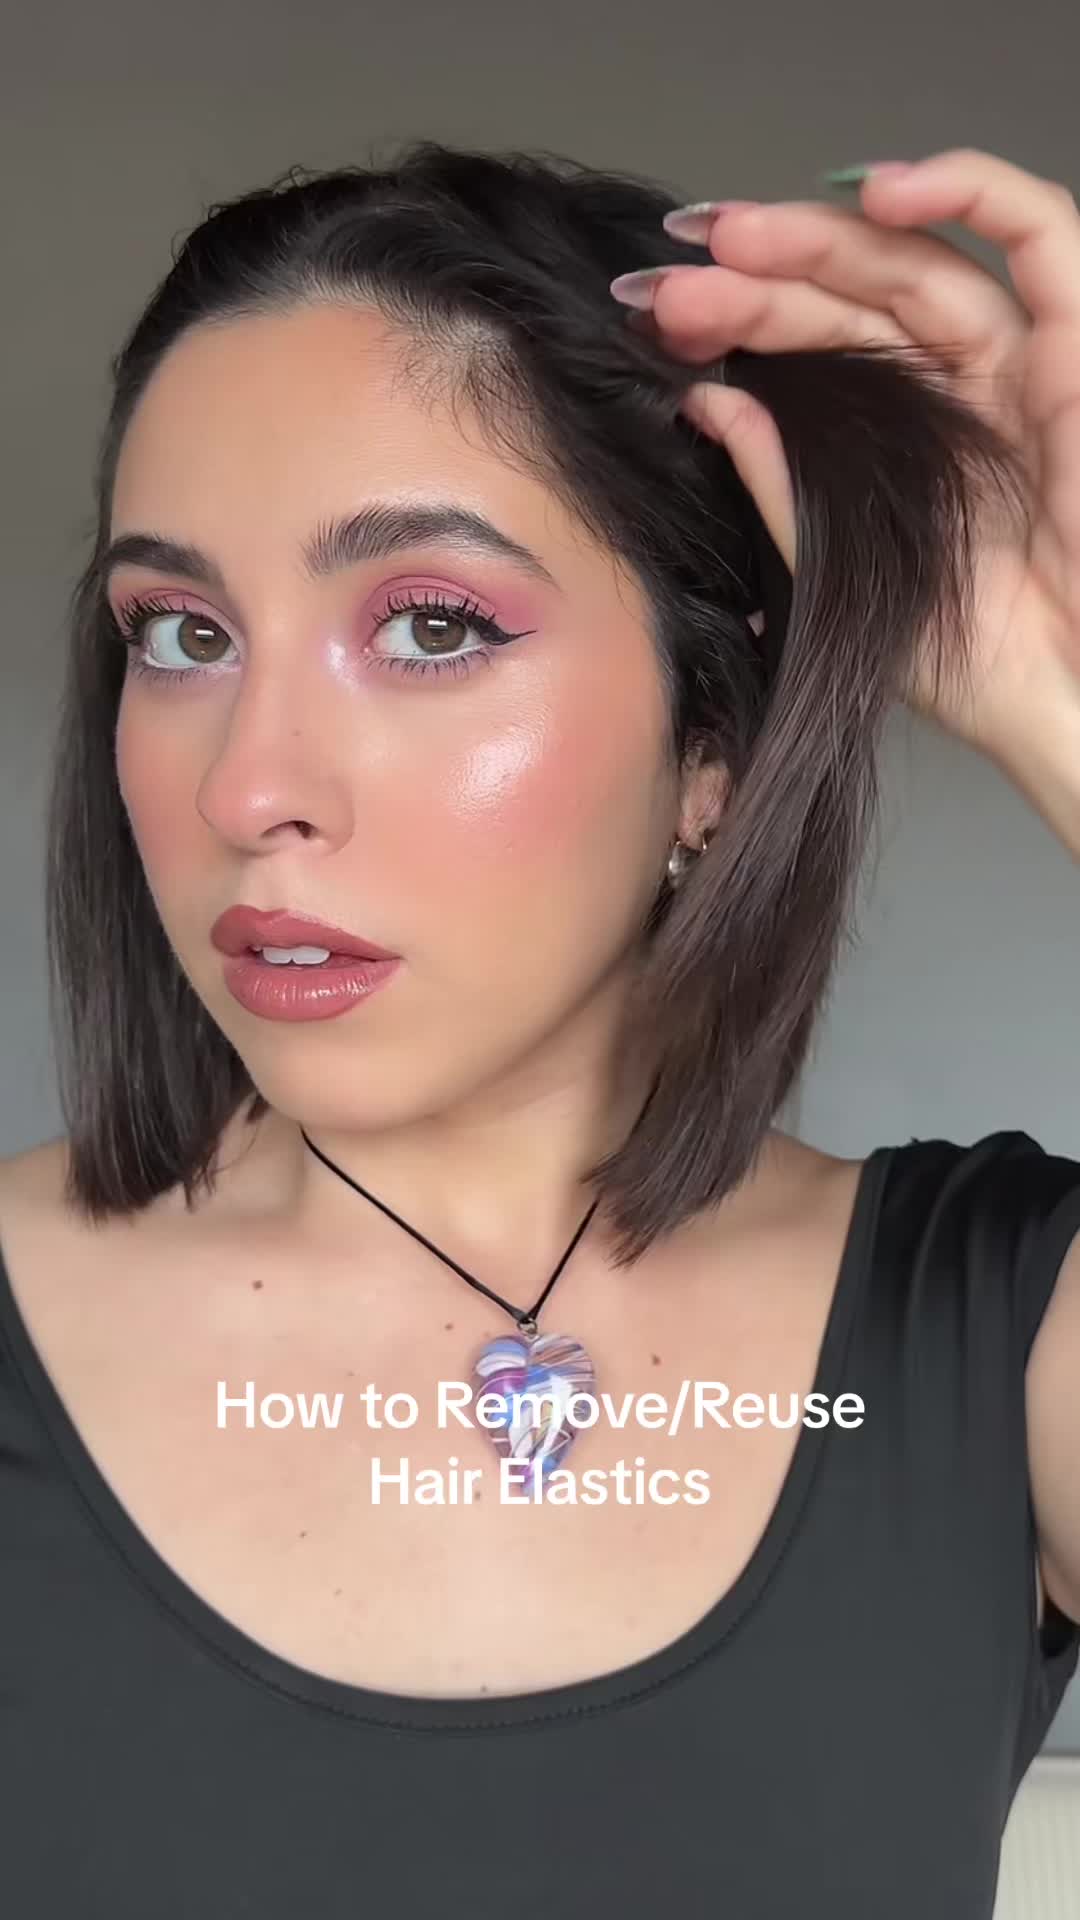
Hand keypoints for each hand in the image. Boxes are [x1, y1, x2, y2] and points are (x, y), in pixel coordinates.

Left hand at [613, 148, 1079, 759]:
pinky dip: (971, 191)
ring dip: (826, 235)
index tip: (651, 317)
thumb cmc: (966, 659)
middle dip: (758, 276)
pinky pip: (1040, 236)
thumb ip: (780, 489)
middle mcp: (956, 389)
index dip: (737, 316)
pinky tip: (879, 190)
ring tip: (738, 236)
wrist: (1057, 698)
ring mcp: (1016, 365)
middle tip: (671, 286)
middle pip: (852, 295)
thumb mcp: (838, 570)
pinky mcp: (1077, 354)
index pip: (814, 345)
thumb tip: (707, 403)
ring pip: (919, 260)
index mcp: (899, 437)